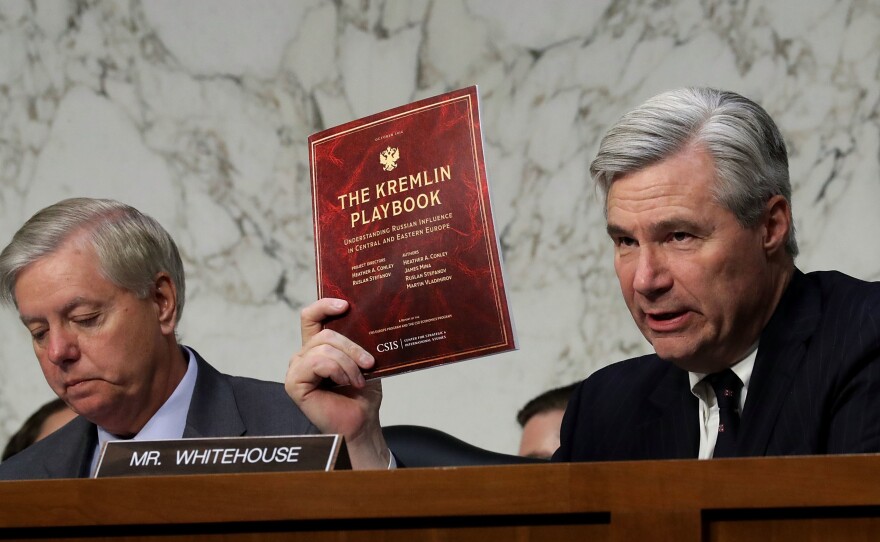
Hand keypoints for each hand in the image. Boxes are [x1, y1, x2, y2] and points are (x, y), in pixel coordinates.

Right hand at [285, 298, 390, 468]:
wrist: (362, 422)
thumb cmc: (362, 395)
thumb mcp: (363, 361)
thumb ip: (357, 340)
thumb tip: (368, 318)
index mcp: (318, 347)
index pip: (311, 316)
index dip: (325, 305)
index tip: (345, 305)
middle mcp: (304, 355)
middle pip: (325, 333)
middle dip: (352, 347)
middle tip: (369, 363)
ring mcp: (297, 368)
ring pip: (323, 347)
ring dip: (348, 363)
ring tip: (359, 379)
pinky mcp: (294, 383)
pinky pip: (317, 362)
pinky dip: (337, 370)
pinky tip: (347, 383)